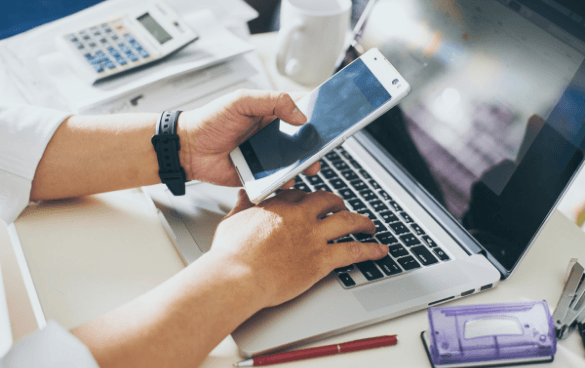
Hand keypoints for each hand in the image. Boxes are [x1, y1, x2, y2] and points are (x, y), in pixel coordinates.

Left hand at [177, 90, 319, 187]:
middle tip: (324, 145)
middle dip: (316, 142)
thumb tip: (300, 115)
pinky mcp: (259, 174)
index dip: (316, 112)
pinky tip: (287, 178)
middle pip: (302, 138)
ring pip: (294, 160)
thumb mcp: (241, 101)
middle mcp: (272, 134)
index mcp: (270, 112)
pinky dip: (285, 180)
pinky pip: (278, 179)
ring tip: (310, 164)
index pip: (300, 109)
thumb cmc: (210, 120)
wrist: (188, 148)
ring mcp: (267, 155)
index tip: (330, 116)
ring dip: (305, 163)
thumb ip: (272, 101)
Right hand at [209, 189, 388, 306]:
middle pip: (328, 201)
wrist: (238, 275)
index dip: (309, 200)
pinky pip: (353, 251)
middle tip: (342, 208)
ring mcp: (313, 236)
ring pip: (347, 221)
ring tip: (370, 226)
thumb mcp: (233, 220)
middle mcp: (301, 216)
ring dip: (362, 222)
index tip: (311, 204)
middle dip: (338, 203)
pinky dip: (371, 250)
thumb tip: (243, 194)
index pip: (301, 195)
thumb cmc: (231, 252)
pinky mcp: (321, 259)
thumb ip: (243, 205)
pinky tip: (380, 250)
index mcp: (280, 205)